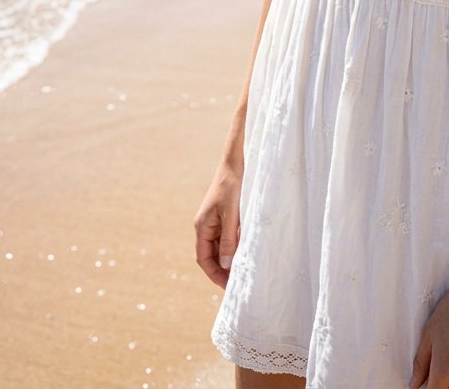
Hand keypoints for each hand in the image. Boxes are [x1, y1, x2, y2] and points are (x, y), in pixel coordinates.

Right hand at [194, 157, 242, 286]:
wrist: (236, 162)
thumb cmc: (232, 186)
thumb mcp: (232, 214)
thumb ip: (229, 239)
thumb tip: (226, 265)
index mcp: (202, 227)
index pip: (204, 259)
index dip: (214, 274)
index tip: (227, 287)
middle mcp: (206, 226)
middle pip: (212, 256)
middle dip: (223, 270)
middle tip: (238, 283)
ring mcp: (215, 221)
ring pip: (220, 247)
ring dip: (230, 259)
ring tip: (243, 271)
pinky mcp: (225, 216)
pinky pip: (227, 237)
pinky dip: (235, 247)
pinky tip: (246, 252)